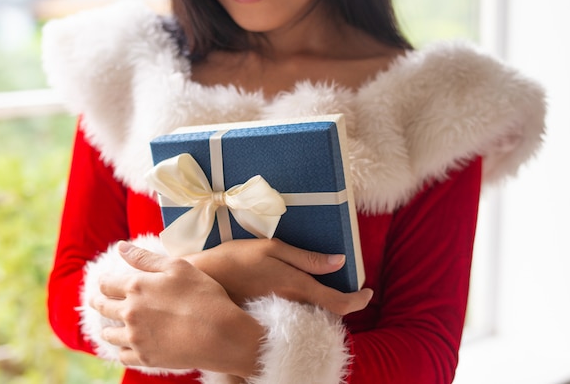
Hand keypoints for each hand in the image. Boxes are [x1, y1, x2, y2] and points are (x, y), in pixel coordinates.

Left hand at [91, 242, 263, 377]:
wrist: (219, 334)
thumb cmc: (203, 295)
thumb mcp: (178, 266)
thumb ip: (145, 258)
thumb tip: (120, 247)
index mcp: (136, 287)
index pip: (107, 284)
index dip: (103, 282)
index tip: (102, 282)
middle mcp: (130, 312)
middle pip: (103, 307)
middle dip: (98, 302)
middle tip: (95, 301)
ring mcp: (136, 337)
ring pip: (110, 334)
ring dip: (107, 328)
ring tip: (109, 327)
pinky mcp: (145, 357)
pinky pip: (123, 356)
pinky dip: (121, 350)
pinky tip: (125, 347)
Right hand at [184, 238, 372, 315]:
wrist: (200, 280)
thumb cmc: (235, 258)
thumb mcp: (272, 248)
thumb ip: (306, 258)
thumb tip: (338, 262)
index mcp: (296, 287)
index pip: (338, 303)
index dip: (358, 300)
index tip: (368, 293)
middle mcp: (290, 307)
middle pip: (326, 313)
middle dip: (340, 304)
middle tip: (346, 288)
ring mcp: (278, 317)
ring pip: (311, 318)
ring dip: (322, 308)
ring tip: (324, 291)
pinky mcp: (266, 321)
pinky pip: (294, 320)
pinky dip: (304, 311)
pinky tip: (297, 298)